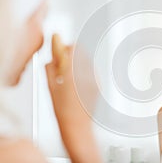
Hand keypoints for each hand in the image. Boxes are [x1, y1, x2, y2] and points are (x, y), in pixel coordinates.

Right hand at [45, 34, 101, 162]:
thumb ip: (50, 69)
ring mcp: (95, 79)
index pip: (74, 47)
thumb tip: (51, 58)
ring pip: (87, 62)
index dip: (66, 47)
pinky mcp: (99, 85)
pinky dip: (84, 72)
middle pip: (82, 53)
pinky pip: (92, 72)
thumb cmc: (64, 111)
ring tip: (69, 76)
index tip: (61, 50)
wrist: (78, 125)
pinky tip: (76, 83)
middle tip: (63, 64)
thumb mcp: (50, 87)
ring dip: (78, 63)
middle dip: (72, 55)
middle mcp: (87, 73)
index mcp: (74, 71)